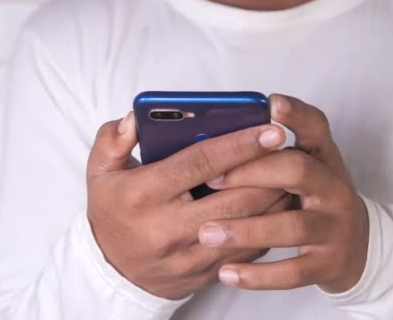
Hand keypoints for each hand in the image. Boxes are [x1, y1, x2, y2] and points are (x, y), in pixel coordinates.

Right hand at [87, 112, 290, 299]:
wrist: (114, 272)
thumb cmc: (114, 213)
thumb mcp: (101, 173)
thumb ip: (113, 140)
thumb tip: (135, 119)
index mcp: (145, 195)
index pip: (200, 164)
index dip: (240, 145)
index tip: (271, 130)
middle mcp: (168, 229)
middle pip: (234, 199)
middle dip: (269, 174)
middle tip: (291, 152)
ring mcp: (189, 256)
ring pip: (247, 228)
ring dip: (275, 200)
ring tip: (292, 175)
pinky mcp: (205, 274)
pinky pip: (247, 251)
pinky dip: (268, 227)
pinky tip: (279, 206)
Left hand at [199, 94, 368, 293]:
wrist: (358, 248)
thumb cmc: (317, 200)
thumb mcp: (309, 169)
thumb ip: (274, 155)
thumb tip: (216, 139)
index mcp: (324, 159)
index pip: (316, 128)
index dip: (296, 115)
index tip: (272, 103)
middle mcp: (334, 188)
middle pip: (298, 170)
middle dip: (253, 172)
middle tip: (212, 179)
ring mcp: (333, 227)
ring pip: (291, 226)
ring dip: (247, 229)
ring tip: (207, 234)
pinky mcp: (328, 263)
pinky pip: (292, 272)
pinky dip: (259, 275)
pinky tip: (227, 273)